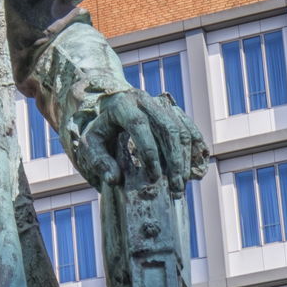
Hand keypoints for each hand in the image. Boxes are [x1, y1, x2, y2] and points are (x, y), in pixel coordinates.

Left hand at [77, 89, 207, 196]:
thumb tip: (114, 179)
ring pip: (181, 128)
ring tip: (182, 184)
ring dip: (186, 158)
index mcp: (121, 104)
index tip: (154, 176)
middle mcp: (143, 100)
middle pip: (167, 126)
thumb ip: (98, 160)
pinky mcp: (172, 110)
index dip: (148, 151)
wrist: (108, 108)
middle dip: (174, 159)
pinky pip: (190, 128)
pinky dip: (196, 149)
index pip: (138, 124)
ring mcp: (160, 103)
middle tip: (175, 187)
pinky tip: (196, 170)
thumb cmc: (99, 130)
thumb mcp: (89, 143)